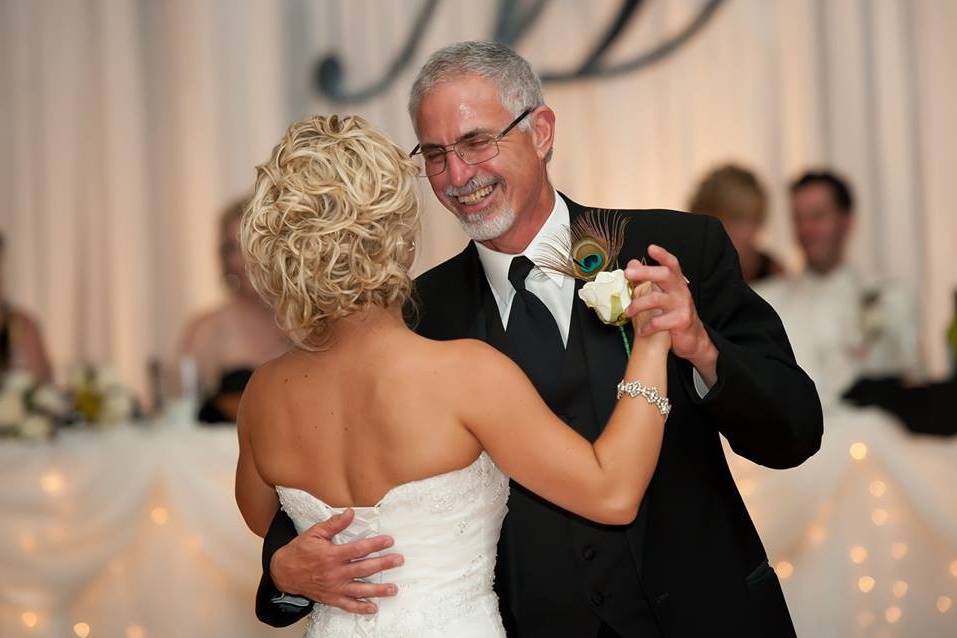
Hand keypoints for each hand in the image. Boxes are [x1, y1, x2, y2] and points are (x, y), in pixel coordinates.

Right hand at [270, 508, 403, 613]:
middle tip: (398, 560)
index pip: (358, 549)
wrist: (283, 572)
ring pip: (359, 589)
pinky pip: (348, 605)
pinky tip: (373, 608)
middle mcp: (334, 573)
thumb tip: (350, 513)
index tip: (389, 541)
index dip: (375, 544)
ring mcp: (333, 587)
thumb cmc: (300, 551)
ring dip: (378, 590)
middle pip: (363, 569)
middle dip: (383, 564)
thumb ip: (334, 524)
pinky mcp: (331, 598)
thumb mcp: (315, 533)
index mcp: (331, 555)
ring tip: (393, 589)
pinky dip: (361, 608)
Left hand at [624, 245, 717, 384]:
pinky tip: (641, 330)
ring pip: (657, 299)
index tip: (651, 248)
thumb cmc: (674, 313)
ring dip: (638, 305)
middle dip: (645, 272)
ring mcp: (682, 305)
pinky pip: (659, 321)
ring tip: (628, 312)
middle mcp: (681, 291)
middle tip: (627, 274)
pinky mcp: (681, 321)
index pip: (672, 264)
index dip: (663, 255)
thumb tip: (631, 263)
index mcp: (676, 282)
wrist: (693, 338)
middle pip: (665, 275)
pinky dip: (647, 326)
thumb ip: (648, 279)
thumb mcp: (664, 294)